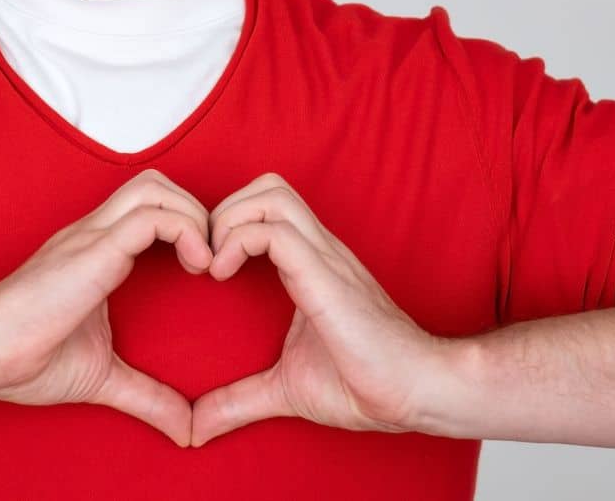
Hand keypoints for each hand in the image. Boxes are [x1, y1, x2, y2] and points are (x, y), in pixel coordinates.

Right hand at [0, 169, 212, 445]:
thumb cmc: (23, 361)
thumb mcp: (102, 377)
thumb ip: (146, 396)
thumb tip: (185, 430)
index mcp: (94, 251)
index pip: (149, 205)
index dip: (186, 224)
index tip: (205, 270)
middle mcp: (93, 233)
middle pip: (156, 183)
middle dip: (196, 211)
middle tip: (210, 261)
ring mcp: (91, 236)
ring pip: (156, 188)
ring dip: (194, 217)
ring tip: (205, 263)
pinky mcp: (93, 250)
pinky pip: (151, 217)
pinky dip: (186, 231)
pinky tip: (197, 267)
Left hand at [190, 172, 443, 446]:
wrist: (416, 391)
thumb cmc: (364, 384)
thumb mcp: (285, 388)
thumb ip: (240, 399)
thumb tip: (198, 428)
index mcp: (311, 264)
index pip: (265, 206)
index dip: (226, 223)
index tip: (203, 269)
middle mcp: (319, 249)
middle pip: (266, 186)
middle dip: (223, 211)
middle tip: (204, 259)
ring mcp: (324, 256)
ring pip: (270, 195)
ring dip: (228, 221)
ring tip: (213, 267)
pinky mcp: (325, 273)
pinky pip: (274, 231)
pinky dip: (237, 241)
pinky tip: (222, 276)